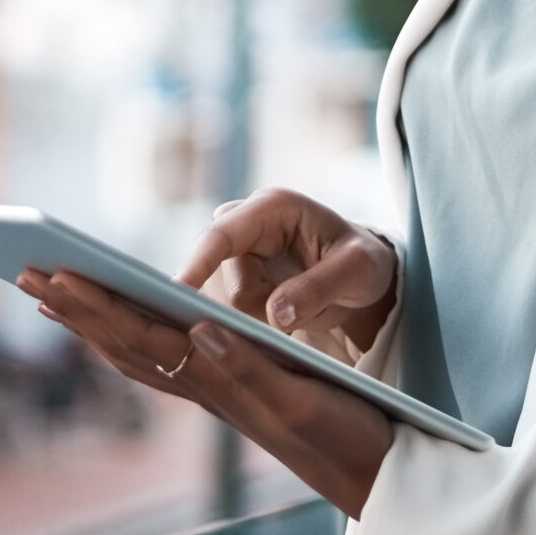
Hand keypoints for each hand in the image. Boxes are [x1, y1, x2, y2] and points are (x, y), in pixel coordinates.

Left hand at [16, 268, 394, 517]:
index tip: (54, 274)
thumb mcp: (304, 398)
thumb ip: (251, 368)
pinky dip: (131, 338)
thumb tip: (199, 329)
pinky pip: (165, 362)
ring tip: (53, 296)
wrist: (375, 476)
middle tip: (24, 273)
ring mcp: (217, 394)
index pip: (143, 337)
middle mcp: (207, 389)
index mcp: (219, 383)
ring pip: (136, 354)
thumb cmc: (348, 435)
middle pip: (124, 343)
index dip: (97, 305)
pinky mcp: (233, 394)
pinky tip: (121, 328)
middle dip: (74, 309)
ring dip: (92, 322)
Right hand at [178, 188, 398, 352]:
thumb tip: (275, 315)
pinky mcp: (228, 280)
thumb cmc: (361, 263)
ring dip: (256, 320)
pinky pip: (224, 313)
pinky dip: (249, 327)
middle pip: (220, 281)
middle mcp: (243, 224)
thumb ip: (318, 288)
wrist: (358, 274)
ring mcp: (232, 254)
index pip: (221, 235)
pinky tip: (280, 324)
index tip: (174, 292)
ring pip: (221, 304)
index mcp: (272, 208)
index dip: (196, 263)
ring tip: (299, 311)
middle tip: (298, 315)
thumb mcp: (357, 271)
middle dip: (254, 308)